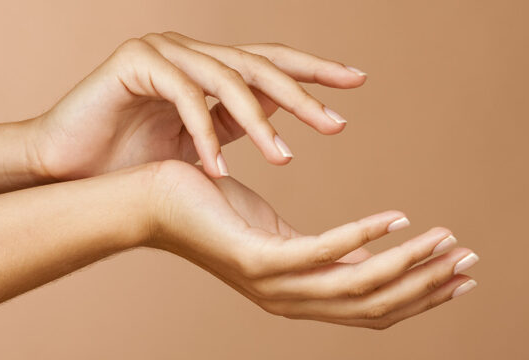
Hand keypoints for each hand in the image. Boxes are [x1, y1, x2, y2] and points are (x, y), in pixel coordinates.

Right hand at [27, 31, 366, 179]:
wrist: (67, 170)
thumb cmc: (128, 164)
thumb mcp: (193, 149)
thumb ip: (229, 131)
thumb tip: (275, 132)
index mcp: (205, 69)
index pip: (268, 63)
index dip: (313, 71)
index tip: (356, 82)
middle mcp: (188, 53)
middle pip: (258, 65)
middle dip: (301, 93)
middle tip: (336, 122)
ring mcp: (162, 51)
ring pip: (226, 79)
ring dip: (258, 122)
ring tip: (284, 159)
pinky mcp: (134, 61)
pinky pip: (183, 96)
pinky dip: (204, 134)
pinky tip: (217, 170)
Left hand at [143, 160, 477, 328]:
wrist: (154, 201)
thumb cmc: (216, 212)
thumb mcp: (279, 234)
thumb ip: (321, 250)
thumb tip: (365, 249)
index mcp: (297, 296)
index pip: (369, 308)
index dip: (418, 297)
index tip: (458, 273)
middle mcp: (288, 300)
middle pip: (372, 304)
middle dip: (425, 286)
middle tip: (469, 260)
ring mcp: (272, 284)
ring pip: (355, 284)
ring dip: (408, 264)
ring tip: (444, 239)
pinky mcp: (256, 257)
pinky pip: (321, 252)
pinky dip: (365, 236)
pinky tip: (396, 217)